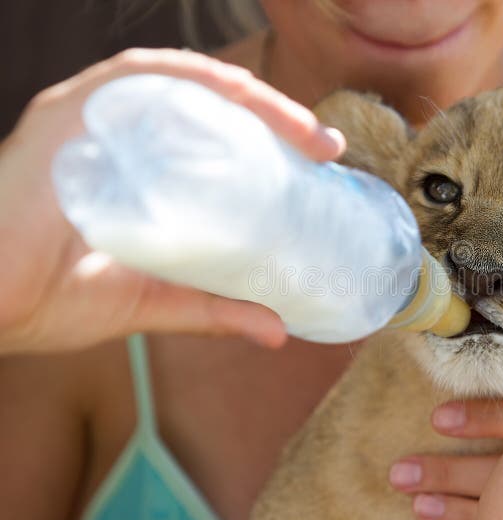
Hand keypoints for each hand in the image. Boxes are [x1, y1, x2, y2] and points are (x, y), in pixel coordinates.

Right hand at [0, 48, 345, 353]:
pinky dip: (192, 77)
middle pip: (207, 105)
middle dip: (274, 116)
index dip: (271, 138)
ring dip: (249, 96)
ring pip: (182, 82)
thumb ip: (212, 309)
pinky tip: (237, 94)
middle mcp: (116, 136)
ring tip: (300, 130)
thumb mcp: (152, 301)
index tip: (323, 160)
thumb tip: (277, 331)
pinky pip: (137, 76)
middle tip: (324, 148)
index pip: (213, 135)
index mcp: (135, 171)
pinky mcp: (67, 116)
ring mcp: (92, 121)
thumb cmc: (48, 299)